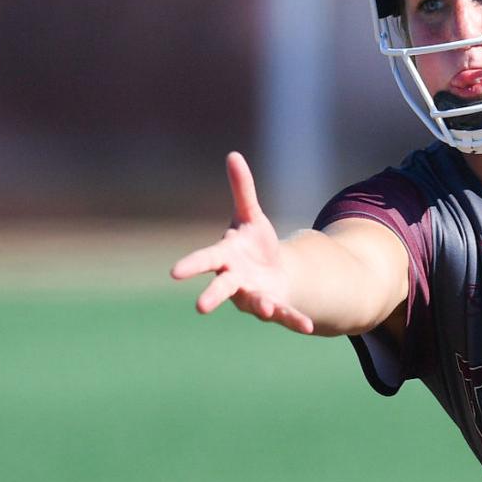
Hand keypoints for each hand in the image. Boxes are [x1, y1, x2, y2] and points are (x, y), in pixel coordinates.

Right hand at [170, 152, 315, 333]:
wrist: (273, 272)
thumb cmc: (253, 243)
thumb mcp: (250, 215)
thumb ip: (242, 189)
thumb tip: (234, 155)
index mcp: (226, 257)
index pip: (205, 259)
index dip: (191, 265)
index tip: (174, 273)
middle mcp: (235, 280)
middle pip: (222, 287)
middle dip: (213, 296)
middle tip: (201, 307)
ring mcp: (254, 296)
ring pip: (254, 303)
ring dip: (259, 305)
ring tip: (265, 308)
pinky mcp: (275, 306)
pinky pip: (285, 314)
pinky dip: (294, 319)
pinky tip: (307, 326)